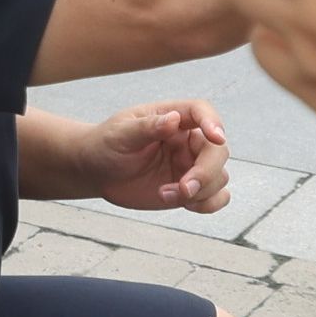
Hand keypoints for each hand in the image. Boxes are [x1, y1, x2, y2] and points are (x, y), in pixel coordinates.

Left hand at [56, 98, 233, 213]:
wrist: (97, 171)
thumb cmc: (106, 144)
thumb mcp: (121, 133)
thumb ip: (147, 127)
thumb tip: (173, 119)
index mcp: (172, 117)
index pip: (201, 112)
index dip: (213, 122)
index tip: (216, 137)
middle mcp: (187, 140)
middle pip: (217, 151)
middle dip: (206, 172)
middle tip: (184, 188)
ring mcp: (190, 165)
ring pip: (218, 176)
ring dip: (201, 191)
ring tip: (165, 194)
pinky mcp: (189, 189)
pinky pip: (216, 196)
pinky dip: (209, 204)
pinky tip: (186, 205)